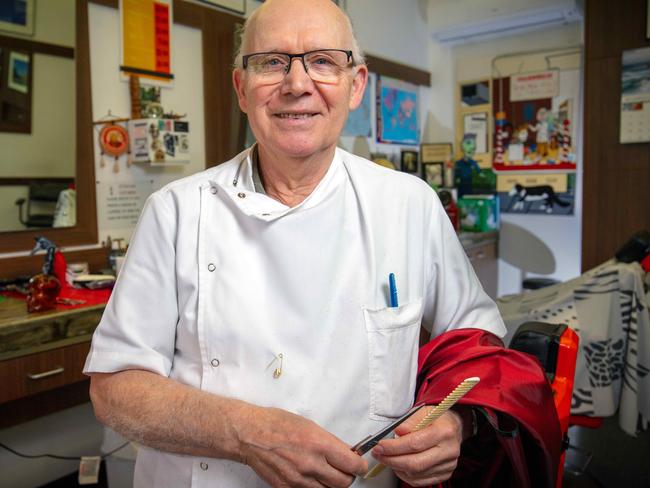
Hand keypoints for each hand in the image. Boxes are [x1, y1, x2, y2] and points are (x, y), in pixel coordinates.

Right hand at [236, 406, 367, 486]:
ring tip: (325, 473)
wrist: (250, 434)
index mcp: (319, 444)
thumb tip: (346, 453)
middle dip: (348, 476)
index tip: (359, 464)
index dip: (360, 466)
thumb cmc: (276, 424)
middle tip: (344, 469)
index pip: (352, 465)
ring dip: (331, 484)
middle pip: (344, 483)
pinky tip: (310, 478)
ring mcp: (298, 480)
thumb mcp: (310, 425)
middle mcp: (310, 464)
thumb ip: (330, 442)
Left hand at [370, 409, 463, 486]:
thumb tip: (398, 431)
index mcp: (444, 432)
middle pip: (415, 463)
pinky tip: (398, 466)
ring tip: (386, 458)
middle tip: (378, 454)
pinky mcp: (445, 474)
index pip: (415, 444)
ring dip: (396, 468)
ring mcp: (448, 465)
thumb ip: (409, 421)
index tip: (380, 446)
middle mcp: (449, 451)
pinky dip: (406, 475)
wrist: (453, 427)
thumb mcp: (422, 411)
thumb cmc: (436, 418)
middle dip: (391, 460)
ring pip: (416, 474)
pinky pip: (421, 481)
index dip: (394, 447)